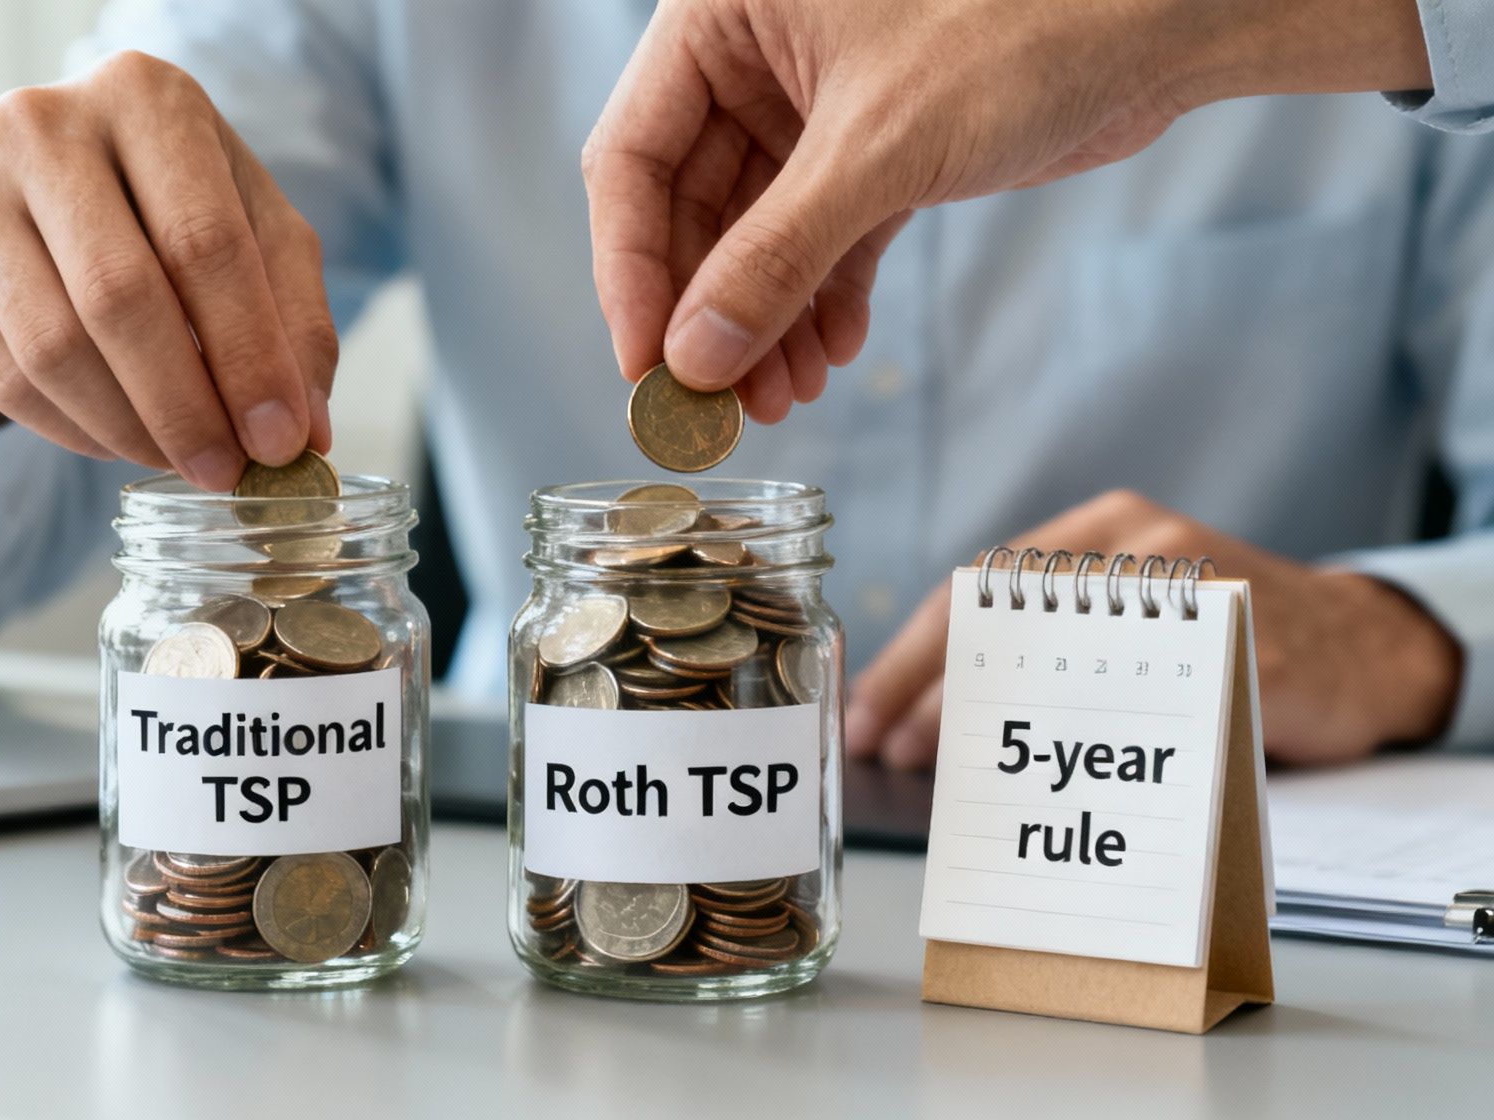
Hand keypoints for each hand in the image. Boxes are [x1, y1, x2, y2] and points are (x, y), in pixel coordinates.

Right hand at [0, 52, 336, 488]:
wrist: (34, 199)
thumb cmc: (168, 209)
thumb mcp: (253, 232)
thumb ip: (294, 321)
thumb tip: (304, 432)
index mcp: (144, 97)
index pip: (204, 241)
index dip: (249, 355)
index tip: (281, 441)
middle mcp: (42, 127)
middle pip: (121, 296)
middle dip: (186, 406)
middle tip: (227, 472)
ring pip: (55, 348)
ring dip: (131, 429)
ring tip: (182, 461)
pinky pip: (8, 379)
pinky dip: (75, 431)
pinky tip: (120, 442)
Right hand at [584, 0, 1432, 407]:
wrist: (1163, 22)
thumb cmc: (1025, 27)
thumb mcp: (877, 151)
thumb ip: (774, 258)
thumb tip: (694, 360)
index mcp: (721, 16)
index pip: (630, 157)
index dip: (629, 271)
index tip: (645, 366)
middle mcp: (753, 56)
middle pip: (686, 209)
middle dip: (709, 313)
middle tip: (716, 406)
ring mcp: (809, 104)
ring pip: (752, 236)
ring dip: (764, 323)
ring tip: (784, 398)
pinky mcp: (870, 146)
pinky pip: (817, 239)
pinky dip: (821, 300)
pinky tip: (834, 353)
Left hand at [847, 491, 1462, 769]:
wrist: (1365, 648)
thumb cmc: (1215, 643)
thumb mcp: (1120, 618)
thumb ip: (1043, 641)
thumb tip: (921, 715)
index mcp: (1099, 529)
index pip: (975, 588)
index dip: (909, 656)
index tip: (864, 712)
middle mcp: (1137, 547)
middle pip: (1002, 620)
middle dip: (930, 691)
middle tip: (887, 746)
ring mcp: (1189, 595)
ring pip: (1060, 661)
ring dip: (992, 719)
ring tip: (944, 769)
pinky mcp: (1238, 650)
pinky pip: (1141, 706)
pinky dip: (1085, 746)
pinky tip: (1049, 777)